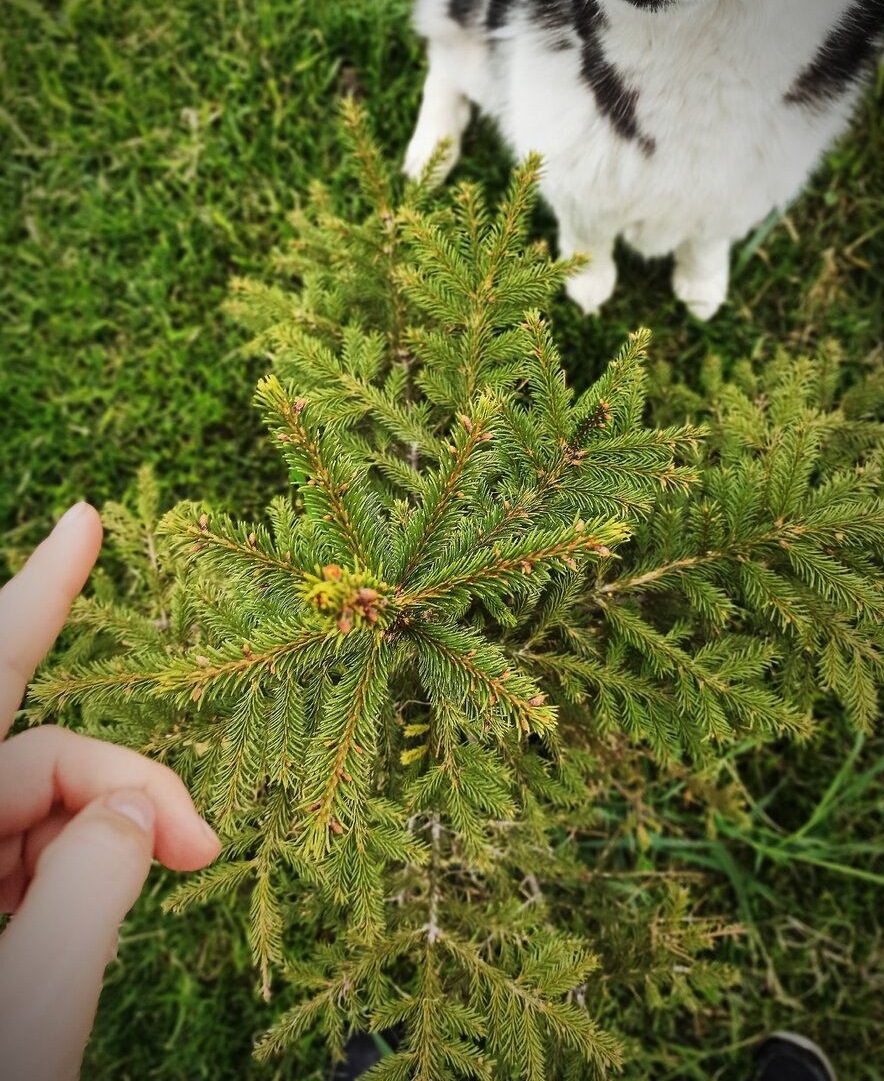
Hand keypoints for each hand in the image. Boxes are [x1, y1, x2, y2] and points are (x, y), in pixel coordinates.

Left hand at [0, 503, 220, 1080]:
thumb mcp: (26, 1016)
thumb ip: (92, 891)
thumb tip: (139, 807)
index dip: (37, 593)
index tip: (86, 517)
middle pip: (34, 762)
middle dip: (130, 787)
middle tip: (207, 849)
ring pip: (37, 813)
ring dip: (108, 840)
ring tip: (164, 884)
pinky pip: (27, 858)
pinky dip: (76, 873)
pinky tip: (89, 923)